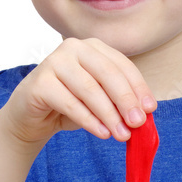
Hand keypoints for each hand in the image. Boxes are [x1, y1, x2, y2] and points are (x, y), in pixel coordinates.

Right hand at [0, 37, 156, 147]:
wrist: (30, 118)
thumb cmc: (70, 105)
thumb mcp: (100, 101)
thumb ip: (119, 102)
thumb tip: (144, 114)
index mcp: (93, 47)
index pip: (122, 65)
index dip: (138, 88)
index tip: (150, 110)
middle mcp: (73, 47)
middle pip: (108, 74)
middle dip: (126, 100)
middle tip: (138, 123)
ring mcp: (54, 61)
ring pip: (90, 89)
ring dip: (109, 114)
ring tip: (122, 135)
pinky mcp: (40, 82)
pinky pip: (70, 102)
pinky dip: (89, 120)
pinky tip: (102, 133)